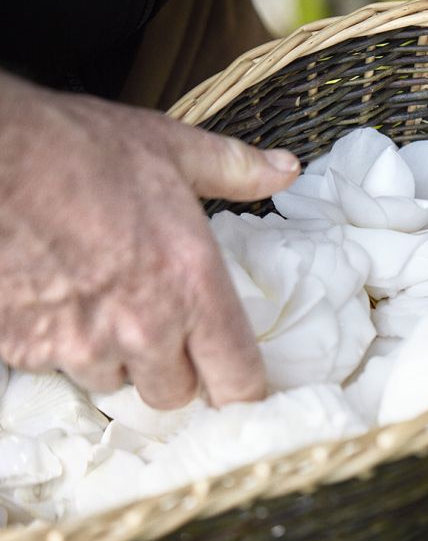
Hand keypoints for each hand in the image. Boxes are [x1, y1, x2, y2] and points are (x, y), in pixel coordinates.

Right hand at [0, 73, 298, 407]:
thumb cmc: (77, 148)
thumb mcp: (169, 148)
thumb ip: (235, 168)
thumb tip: (285, 169)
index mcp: (191, 285)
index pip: (237, 380)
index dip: (240, 386)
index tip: (234, 378)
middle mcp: (142, 326)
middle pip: (173, 393)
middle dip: (170, 366)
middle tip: (156, 318)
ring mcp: (80, 343)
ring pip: (112, 380)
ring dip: (112, 353)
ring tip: (98, 295)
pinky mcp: (27, 348)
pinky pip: (56, 365)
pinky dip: (59, 341)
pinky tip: (55, 295)